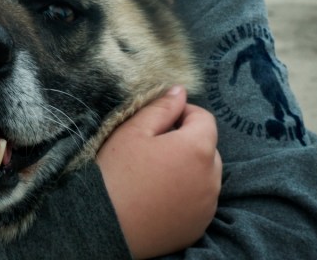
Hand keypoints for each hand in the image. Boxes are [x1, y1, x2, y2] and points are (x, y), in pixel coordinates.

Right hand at [96, 86, 221, 258]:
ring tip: (155, 175)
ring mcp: (207, 205)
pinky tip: (159, 196)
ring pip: (205, 176)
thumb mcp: (133, 130)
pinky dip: (186, 195)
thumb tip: (180, 91)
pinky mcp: (199, 226)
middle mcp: (211, 178)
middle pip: (208, 148)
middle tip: (154, 149)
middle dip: (187, 142)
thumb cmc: (116, 173)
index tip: (160, 121)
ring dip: (188, 170)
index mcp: (197, 148)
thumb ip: (161, 108)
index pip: (204, 119)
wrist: (105, 224)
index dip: (183, 114)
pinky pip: (199, 202)